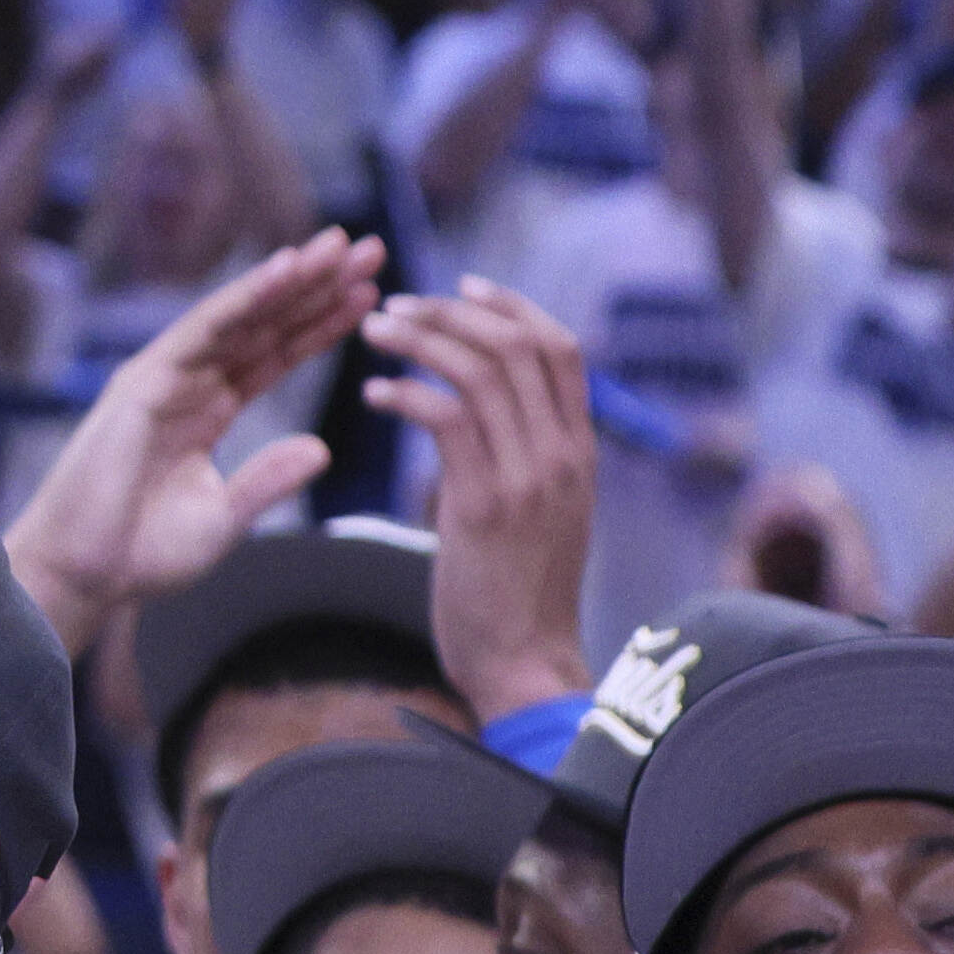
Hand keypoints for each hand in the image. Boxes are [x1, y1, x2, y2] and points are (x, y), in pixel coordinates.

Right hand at [0, 226, 378, 650]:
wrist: (84, 574)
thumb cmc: (143, 552)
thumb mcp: (224, 518)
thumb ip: (268, 480)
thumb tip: (322, 450)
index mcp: (207, 409)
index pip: (274, 354)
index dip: (320, 323)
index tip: (368, 294)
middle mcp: (187, 383)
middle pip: (262, 323)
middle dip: (315, 286)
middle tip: (370, 249)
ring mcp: (164, 378)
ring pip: (239, 316)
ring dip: (290, 279)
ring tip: (340, 246)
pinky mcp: (144, 383)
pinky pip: (203, 330)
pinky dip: (245, 297)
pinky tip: (286, 269)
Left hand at [361, 279, 599, 721]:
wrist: (524, 666)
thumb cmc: (516, 595)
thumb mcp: (538, 515)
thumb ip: (518, 460)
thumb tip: (468, 417)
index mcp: (580, 451)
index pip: (560, 348)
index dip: (511, 307)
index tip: (462, 288)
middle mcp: (564, 454)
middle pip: (520, 345)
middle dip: (453, 312)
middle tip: (395, 306)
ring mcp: (530, 478)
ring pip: (482, 371)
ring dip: (422, 340)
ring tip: (374, 332)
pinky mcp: (485, 506)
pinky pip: (447, 420)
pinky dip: (407, 393)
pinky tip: (374, 394)